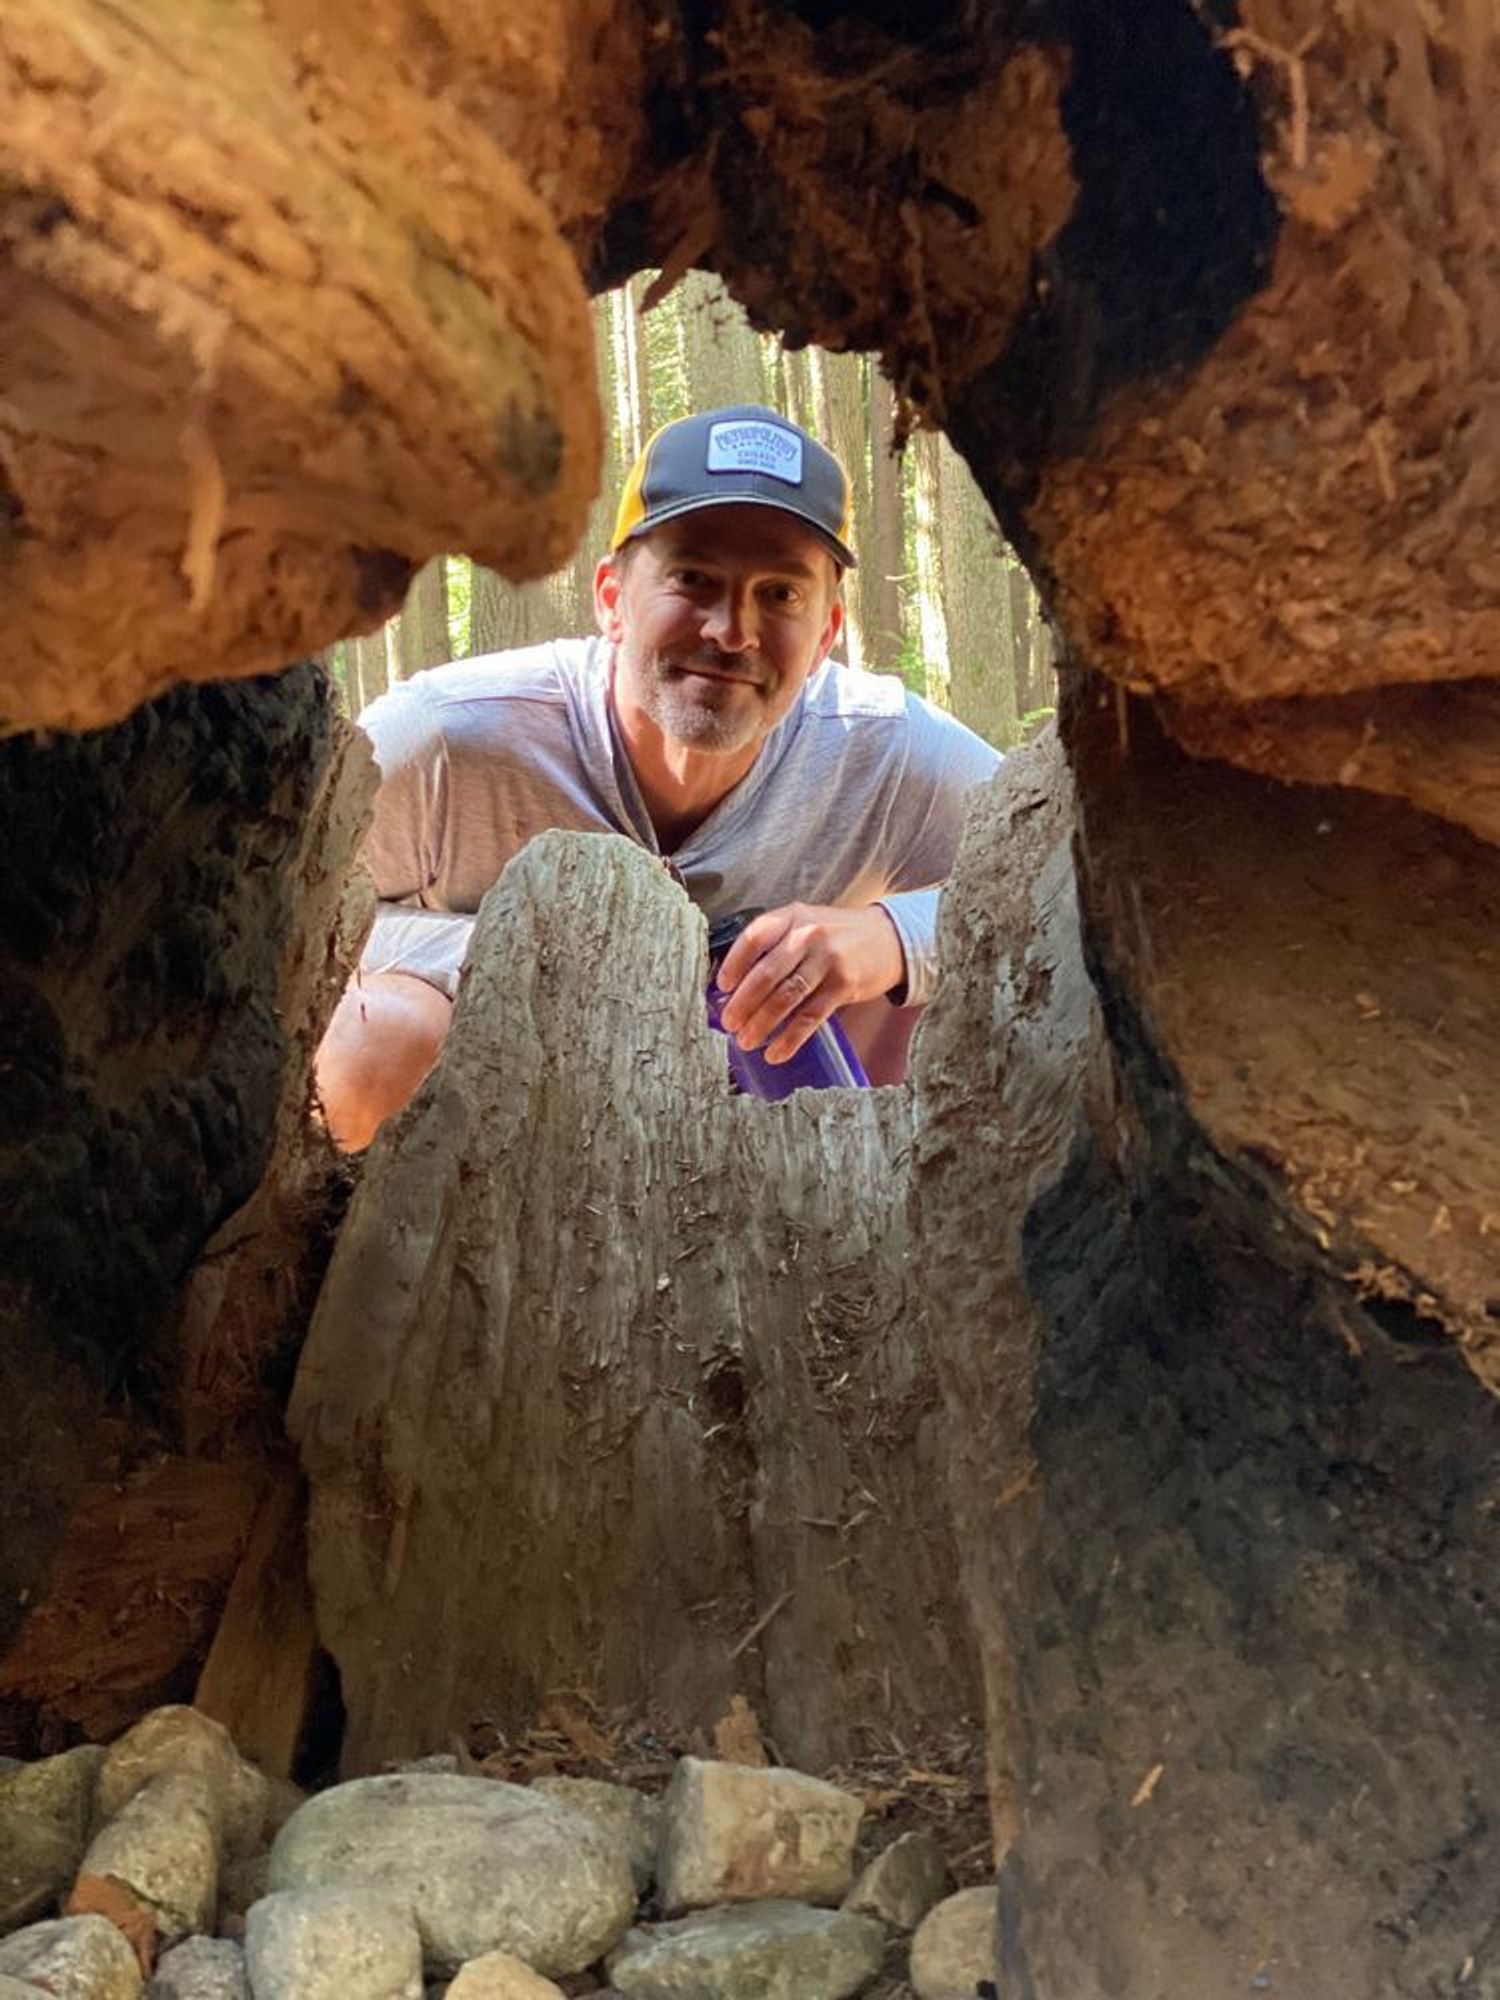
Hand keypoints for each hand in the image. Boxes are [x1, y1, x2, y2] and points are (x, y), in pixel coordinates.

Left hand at [715, 902, 905, 1063]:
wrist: (889, 938)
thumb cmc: (838, 935)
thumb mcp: (806, 923)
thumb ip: (776, 943)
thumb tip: (737, 984)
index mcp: (792, 917)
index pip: (754, 938)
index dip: (734, 964)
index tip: (722, 987)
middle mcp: (807, 935)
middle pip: (766, 974)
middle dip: (743, 1003)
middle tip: (729, 1024)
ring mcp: (827, 960)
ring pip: (786, 998)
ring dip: (762, 1024)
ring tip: (746, 1041)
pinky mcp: (844, 985)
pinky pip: (810, 1016)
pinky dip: (790, 1038)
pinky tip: (776, 1052)